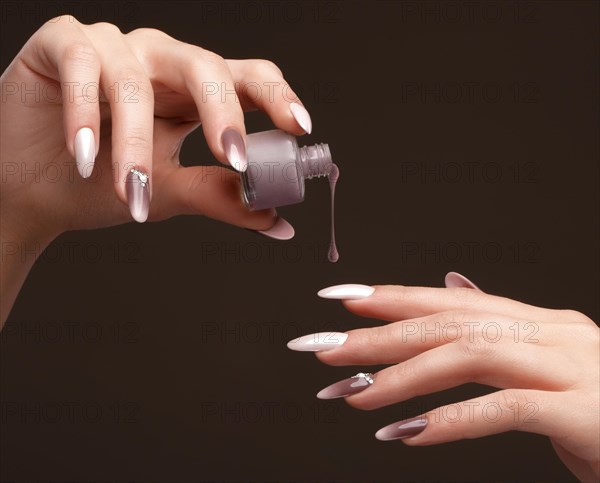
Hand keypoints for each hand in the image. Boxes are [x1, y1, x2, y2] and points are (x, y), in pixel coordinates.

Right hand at [1, 16, 309, 322]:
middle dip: (222, 112)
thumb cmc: (100, 184)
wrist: (31, 192)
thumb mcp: (169, 191)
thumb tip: (277, 221)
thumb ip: (220, 197)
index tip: (299, 127)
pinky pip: (83, 67)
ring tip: (132, 193)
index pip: (246, 77)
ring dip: (136, 145)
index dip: (277, 96)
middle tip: (235, 158)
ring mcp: (112, 48)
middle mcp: (160, 61)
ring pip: (138, 81)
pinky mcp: (62, 44)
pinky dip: (86, 117)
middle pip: (205, 66)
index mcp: (192, 92)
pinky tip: (82, 157)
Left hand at [288, 273, 599, 481]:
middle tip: (325, 348)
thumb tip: (455, 284)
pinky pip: (506, 408)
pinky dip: (451, 419)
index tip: (342, 299)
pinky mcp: (583, 411)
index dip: (394, 297)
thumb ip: (501, 327)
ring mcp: (569, 367)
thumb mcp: (547, 364)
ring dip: (403, 375)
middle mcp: (551, 334)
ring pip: (470, 354)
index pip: (452, 301)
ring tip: (353, 394)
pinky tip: (407, 433)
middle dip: (381, 335)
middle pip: (450, 323)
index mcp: (539, 323)